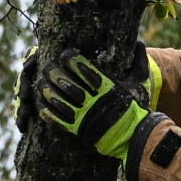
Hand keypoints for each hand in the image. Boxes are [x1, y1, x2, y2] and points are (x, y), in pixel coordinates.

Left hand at [31, 51, 145, 157]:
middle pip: (70, 86)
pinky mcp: (79, 132)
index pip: (87, 71)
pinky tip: (40, 104)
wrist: (134, 136)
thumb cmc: (134, 108)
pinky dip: (48, 113)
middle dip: (56, 74)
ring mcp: (86, 119)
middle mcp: (95, 103)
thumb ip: (138, 64)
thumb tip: (140, 43)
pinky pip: (59, 122)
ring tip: (40, 83)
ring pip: (62, 103)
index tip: (66, 54)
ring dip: (48, 92)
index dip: (74, 61)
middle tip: (47, 66)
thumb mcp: (139, 84)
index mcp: (109, 89)